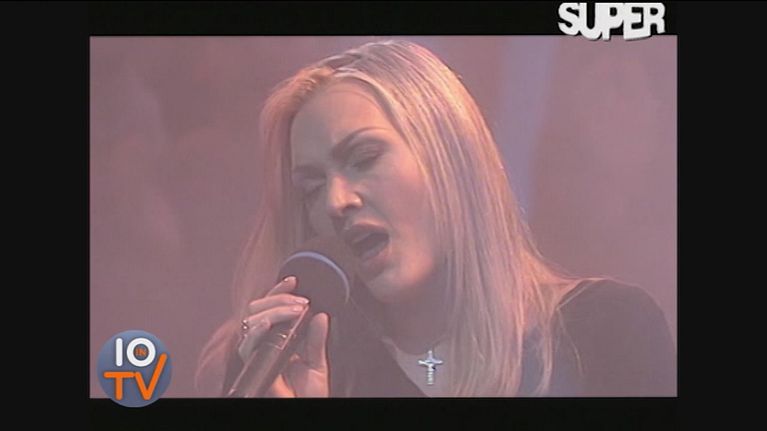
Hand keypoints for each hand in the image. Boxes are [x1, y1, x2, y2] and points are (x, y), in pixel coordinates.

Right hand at [237, 276, 329, 396]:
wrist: (305, 410)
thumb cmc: (308, 395)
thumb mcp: (318, 364)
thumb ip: (317, 340)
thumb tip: (321, 315)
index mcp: (279, 339)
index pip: (271, 308)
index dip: (279, 292)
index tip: (293, 281)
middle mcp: (265, 343)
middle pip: (258, 309)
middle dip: (278, 299)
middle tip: (301, 302)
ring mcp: (258, 352)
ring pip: (252, 321)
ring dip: (274, 310)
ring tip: (296, 310)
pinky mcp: (254, 366)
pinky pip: (247, 346)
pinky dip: (256, 332)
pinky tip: (268, 324)